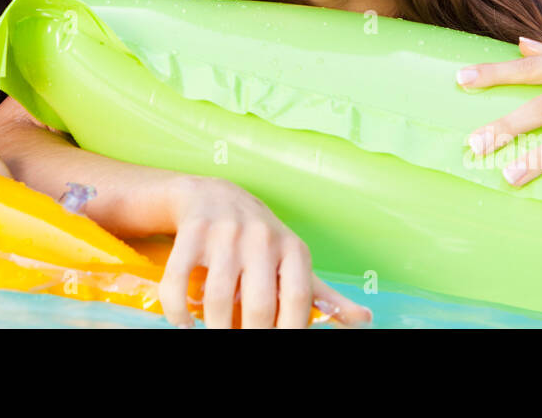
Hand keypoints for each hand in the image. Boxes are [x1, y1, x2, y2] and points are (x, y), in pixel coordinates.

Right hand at [159, 176, 372, 329]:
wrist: (214, 196)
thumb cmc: (260, 240)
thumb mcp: (293, 261)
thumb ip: (324, 295)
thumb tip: (363, 322)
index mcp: (293, 249)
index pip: (297, 302)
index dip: (287, 333)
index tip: (274, 344)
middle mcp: (262, 237)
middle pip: (259, 306)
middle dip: (248, 336)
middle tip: (239, 341)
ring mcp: (225, 232)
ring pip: (217, 298)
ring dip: (212, 328)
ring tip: (213, 334)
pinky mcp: (193, 231)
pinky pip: (179, 279)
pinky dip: (177, 309)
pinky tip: (183, 321)